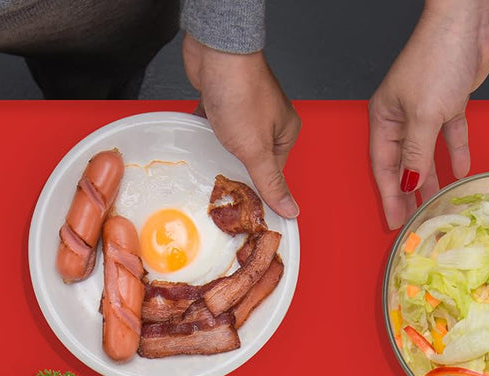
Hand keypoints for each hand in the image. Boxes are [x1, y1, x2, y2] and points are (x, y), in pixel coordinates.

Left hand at [183, 34, 300, 219]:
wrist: (216, 52)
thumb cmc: (241, 91)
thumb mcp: (257, 150)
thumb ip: (271, 182)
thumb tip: (290, 208)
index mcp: (285, 131)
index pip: (273, 172)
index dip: (256, 186)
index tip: (242, 202)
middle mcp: (269, 118)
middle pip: (252, 158)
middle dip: (235, 169)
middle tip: (221, 184)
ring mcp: (246, 107)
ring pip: (232, 142)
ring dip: (218, 150)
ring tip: (207, 161)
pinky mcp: (225, 98)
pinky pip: (215, 125)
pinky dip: (206, 132)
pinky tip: (198, 138)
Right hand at [368, 0, 488, 227]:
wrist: (466, 22)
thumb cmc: (436, 58)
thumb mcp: (423, 115)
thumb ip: (416, 154)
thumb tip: (409, 184)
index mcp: (385, 118)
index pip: (384, 167)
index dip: (390, 196)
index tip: (394, 221)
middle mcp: (402, 116)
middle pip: (404, 164)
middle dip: (408, 193)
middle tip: (413, 222)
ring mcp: (426, 110)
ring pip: (427, 153)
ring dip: (432, 178)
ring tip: (435, 204)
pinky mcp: (450, 102)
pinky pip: (450, 136)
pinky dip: (455, 153)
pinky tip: (460, 172)